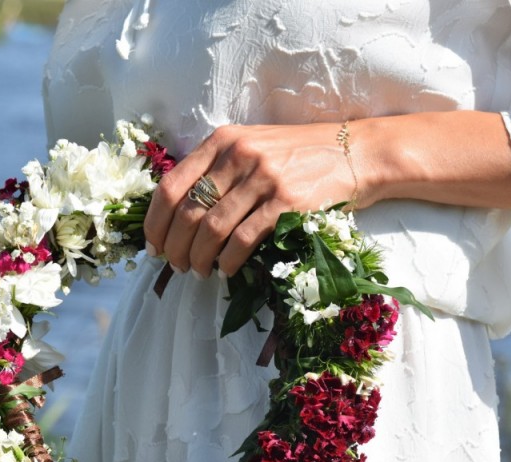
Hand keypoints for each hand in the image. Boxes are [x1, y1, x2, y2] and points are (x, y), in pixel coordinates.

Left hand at [143, 113, 510, 278]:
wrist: (357, 152)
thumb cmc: (300, 157)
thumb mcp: (253, 148)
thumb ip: (218, 170)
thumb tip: (179, 215)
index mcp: (223, 140)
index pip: (171, 185)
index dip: (155, 222)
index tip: (153, 245)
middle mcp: (238, 155)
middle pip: (186, 212)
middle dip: (175, 247)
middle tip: (175, 266)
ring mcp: (263, 178)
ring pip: (211, 228)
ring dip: (199, 258)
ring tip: (199, 272)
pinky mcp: (287, 201)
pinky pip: (244, 239)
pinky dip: (229, 260)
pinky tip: (227, 270)